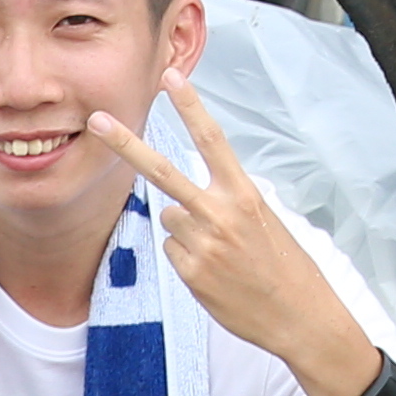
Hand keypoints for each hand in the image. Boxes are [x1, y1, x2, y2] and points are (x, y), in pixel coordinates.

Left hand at [99, 71, 381, 392]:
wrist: (299, 315)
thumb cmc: (285, 265)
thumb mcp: (266, 220)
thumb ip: (225, 202)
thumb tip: (178, 205)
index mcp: (245, 195)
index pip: (213, 141)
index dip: (191, 107)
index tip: (172, 79)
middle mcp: (221, 214)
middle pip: (162, 172)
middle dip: (126, 144)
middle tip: (96, 121)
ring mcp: (203, 245)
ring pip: (170, 217)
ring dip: (186, 228)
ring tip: (221, 251)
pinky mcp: (191, 274)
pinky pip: (173, 250)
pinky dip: (188, 257)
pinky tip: (216, 272)